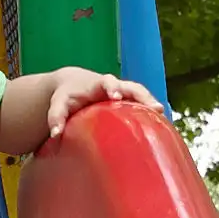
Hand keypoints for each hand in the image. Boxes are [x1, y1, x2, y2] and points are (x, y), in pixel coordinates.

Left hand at [45, 67, 162, 138]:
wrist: (74, 84)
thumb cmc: (66, 96)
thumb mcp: (58, 104)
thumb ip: (56, 117)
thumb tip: (56, 134)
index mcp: (98, 84)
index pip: (108, 82)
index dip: (113, 88)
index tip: (115, 97)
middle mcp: (115, 86)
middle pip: (133, 87)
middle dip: (144, 97)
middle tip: (155, 108)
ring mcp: (124, 92)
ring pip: (142, 95)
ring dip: (152, 104)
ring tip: (163, 118)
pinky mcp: (128, 100)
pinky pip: (142, 104)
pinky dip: (150, 112)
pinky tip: (161, 125)